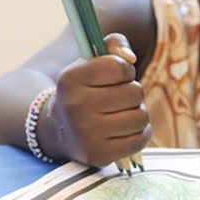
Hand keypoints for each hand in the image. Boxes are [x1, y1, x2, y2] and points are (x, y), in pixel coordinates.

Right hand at [47, 34, 150, 167]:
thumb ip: (115, 44)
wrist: (59, 129)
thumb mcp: (92, 60)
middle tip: (117, 97)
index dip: (124, 70)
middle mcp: (75, 107)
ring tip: (120, 113)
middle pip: (134, 92)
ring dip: (137, 112)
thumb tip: (131, 59)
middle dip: (131, 92)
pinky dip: (140, 132)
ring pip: (141, 116)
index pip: (119, 67)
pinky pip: (140, 139)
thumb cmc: (84, 89)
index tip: (115, 75)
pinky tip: (125, 129)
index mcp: (71, 79)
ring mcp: (86, 134)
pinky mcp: (99, 155)